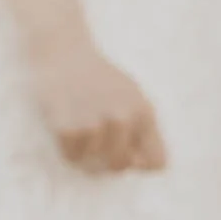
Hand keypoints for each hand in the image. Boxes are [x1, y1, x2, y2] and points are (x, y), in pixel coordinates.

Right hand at [26, 37, 167, 175]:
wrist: (64, 52)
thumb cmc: (100, 80)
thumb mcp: (132, 97)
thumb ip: (141, 131)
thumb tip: (138, 165)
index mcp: (144, 111)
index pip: (157, 163)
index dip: (141, 163)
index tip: (126, 151)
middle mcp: (122, 118)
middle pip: (121, 167)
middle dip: (108, 161)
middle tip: (96, 141)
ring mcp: (94, 123)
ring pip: (94, 166)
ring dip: (86, 153)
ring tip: (81, 126)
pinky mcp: (67, 128)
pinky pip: (72, 158)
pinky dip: (68, 149)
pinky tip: (67, 126)